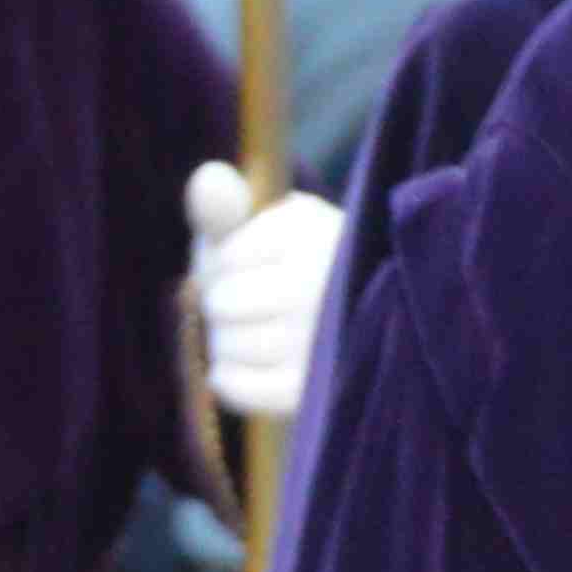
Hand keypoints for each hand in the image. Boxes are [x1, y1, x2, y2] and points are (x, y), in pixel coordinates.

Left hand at [185, 161, 345, 422]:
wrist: (365, 317)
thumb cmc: (301, 263)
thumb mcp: (274, 220)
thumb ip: (231, 203)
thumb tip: (206, 180)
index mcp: (312, 235)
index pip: (223, 258)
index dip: (215, 262)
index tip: (235, 262)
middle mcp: (319, 289)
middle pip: (221, 303)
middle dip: (218, 300)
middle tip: (240, 298)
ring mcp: (316, 345)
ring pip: (226, 344)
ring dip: (222, 338)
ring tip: (246, 327)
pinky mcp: (306, 391)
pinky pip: (233, 385)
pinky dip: (226, 375)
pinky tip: (244, 360)